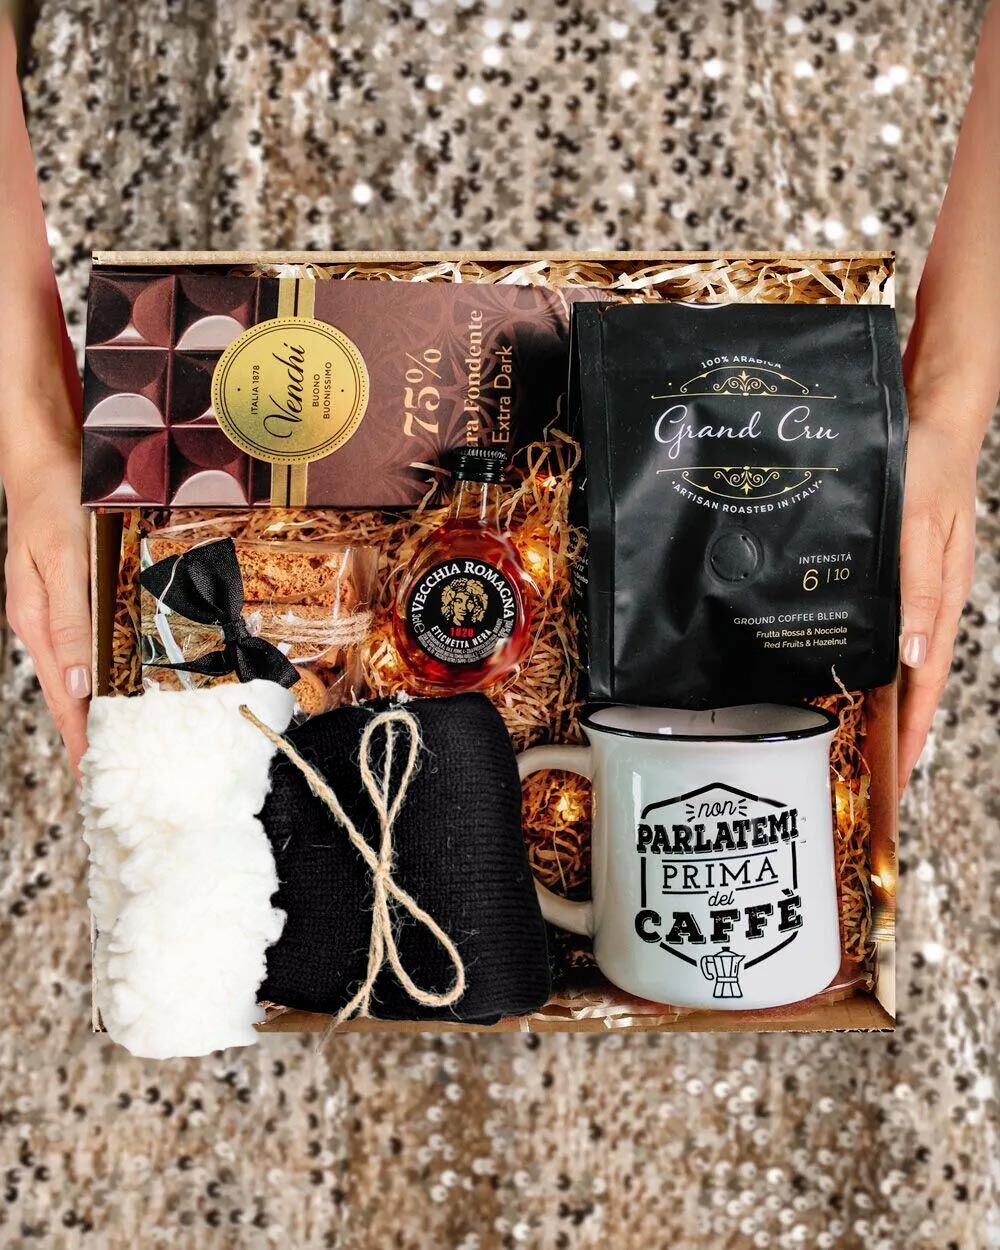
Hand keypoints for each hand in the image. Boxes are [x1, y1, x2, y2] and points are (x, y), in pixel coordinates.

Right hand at [4, 423, 90, 771]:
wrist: (48, 460)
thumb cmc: (54, 504)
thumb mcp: (64, 560)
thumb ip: (72, 621)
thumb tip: (78, 687)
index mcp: (37, 623)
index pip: (61, 698)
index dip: (79, 738)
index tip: (95, 776)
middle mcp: (46, 624)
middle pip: (70, 693)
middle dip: (92, 732)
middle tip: (121, 771)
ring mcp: (59, 611)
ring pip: (82, 671)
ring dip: (101, 706)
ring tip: (126, 740)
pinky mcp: (75, 596)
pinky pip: (90, 644)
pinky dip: (106, 671)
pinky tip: (123, 683)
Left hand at [897, 414, 978, 789]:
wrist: (934, 424)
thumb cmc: (927, 472)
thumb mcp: (921, 531)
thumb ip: (917, 593)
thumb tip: (913, 658)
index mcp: (943, 600)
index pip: (927, 682)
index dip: (913, 731)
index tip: (898, 774)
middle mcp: (934, 602)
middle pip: (916, 680)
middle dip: (899, 729)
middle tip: (873, 772)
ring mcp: (922, 589)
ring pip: (904, 657)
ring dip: (888, 699)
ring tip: (863, 736)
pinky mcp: (907, 573)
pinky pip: (895, 627)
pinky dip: (881, 657)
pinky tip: (859, 668)